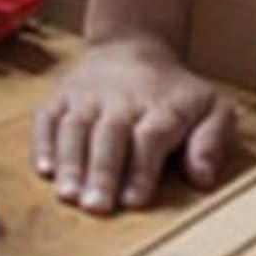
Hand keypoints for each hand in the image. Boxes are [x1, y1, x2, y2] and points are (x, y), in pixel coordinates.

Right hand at [31, 32, 235, 212]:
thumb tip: (203, 178)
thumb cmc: (177, 93)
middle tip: (96, 207)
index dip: (142, 169)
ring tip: (68, 195)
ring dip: (71, 163)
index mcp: (163, 107)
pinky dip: (43, 144)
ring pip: (75, 128)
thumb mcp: (213, 109)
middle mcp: (122, 101)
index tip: (135, 200)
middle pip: (110, 135)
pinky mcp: (62, 97)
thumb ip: (212, 143)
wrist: (132, 48)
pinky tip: (44, 171)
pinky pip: (47, 118)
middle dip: (103, 172)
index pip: (150, 138)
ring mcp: (88, 98)